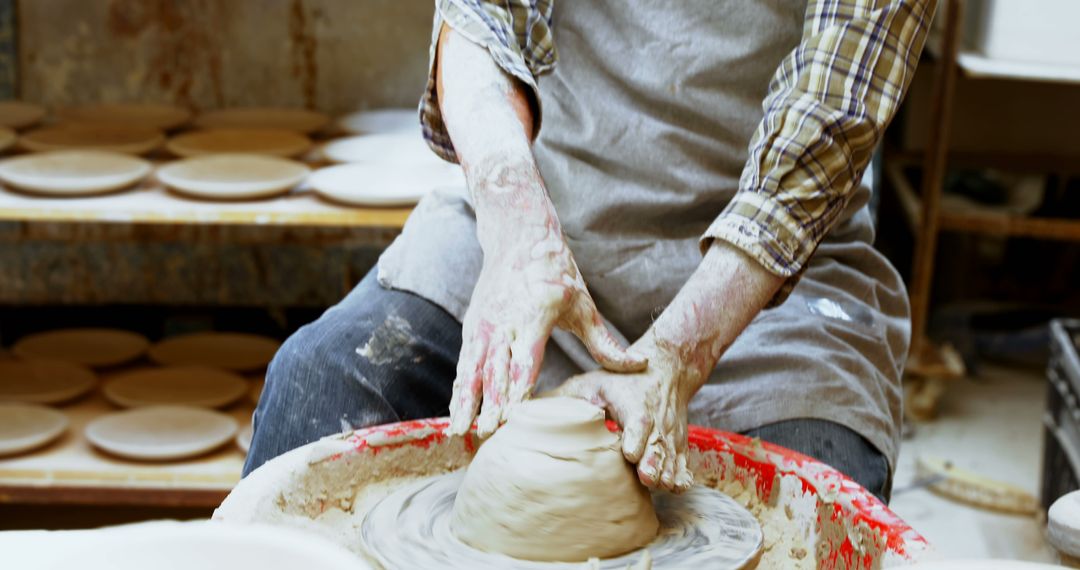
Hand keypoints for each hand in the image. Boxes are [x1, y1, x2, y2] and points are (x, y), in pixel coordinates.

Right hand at [448, 195, 646, 437]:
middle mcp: (504, 323)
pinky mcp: (472, 328)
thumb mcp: (583, 304)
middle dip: (491, 405)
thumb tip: (639, 366)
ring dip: (467, 402)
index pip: (524, 361)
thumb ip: (605, 342)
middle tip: (488, 436)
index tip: (514, 418)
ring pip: (472, 370)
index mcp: (533, 316)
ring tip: (464, 432)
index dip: (517, 390)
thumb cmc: (556, 272)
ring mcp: (484, 326)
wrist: (518, 236)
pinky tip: (458, 414)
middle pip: (496, 371)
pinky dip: (460, 390)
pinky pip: (464, 365)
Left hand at [553, 336, 697, 492]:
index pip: (639, 422)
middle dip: (653, 463)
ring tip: (658, 484)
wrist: (667, 369)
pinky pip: (684, 463)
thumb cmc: (620, 380)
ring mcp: (669, 434)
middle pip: (658, 445)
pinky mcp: (679, 444)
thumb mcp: (591, 382)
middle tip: (646, 478)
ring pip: (672, 458)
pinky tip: (675, 486)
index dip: (636, 438)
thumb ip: (562, 399)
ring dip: (666, 473)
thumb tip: (521, 413)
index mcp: (633, 404)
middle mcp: (655, 420)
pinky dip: (681, 476)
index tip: (630, 453)